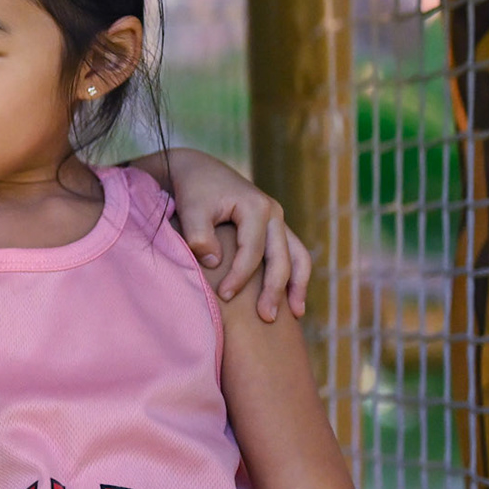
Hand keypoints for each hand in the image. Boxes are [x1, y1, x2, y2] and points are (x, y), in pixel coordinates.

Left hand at [164, 148, 310, 321]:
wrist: (199, 170)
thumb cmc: (193, 190)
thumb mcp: (191, 208)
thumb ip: (199, 235)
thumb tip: (214, 263)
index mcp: (256, 207)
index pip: (252, 251)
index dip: (239, 277)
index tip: (223, 296)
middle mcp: (274, 213)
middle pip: (282, 257)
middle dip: (275, 289)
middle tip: (267, 318)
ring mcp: (278, 220)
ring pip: (298, 256)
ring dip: (298, 285)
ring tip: (296, 315)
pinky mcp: (274, 227)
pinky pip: (293, 254)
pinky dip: (295, 275)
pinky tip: (292, 299)